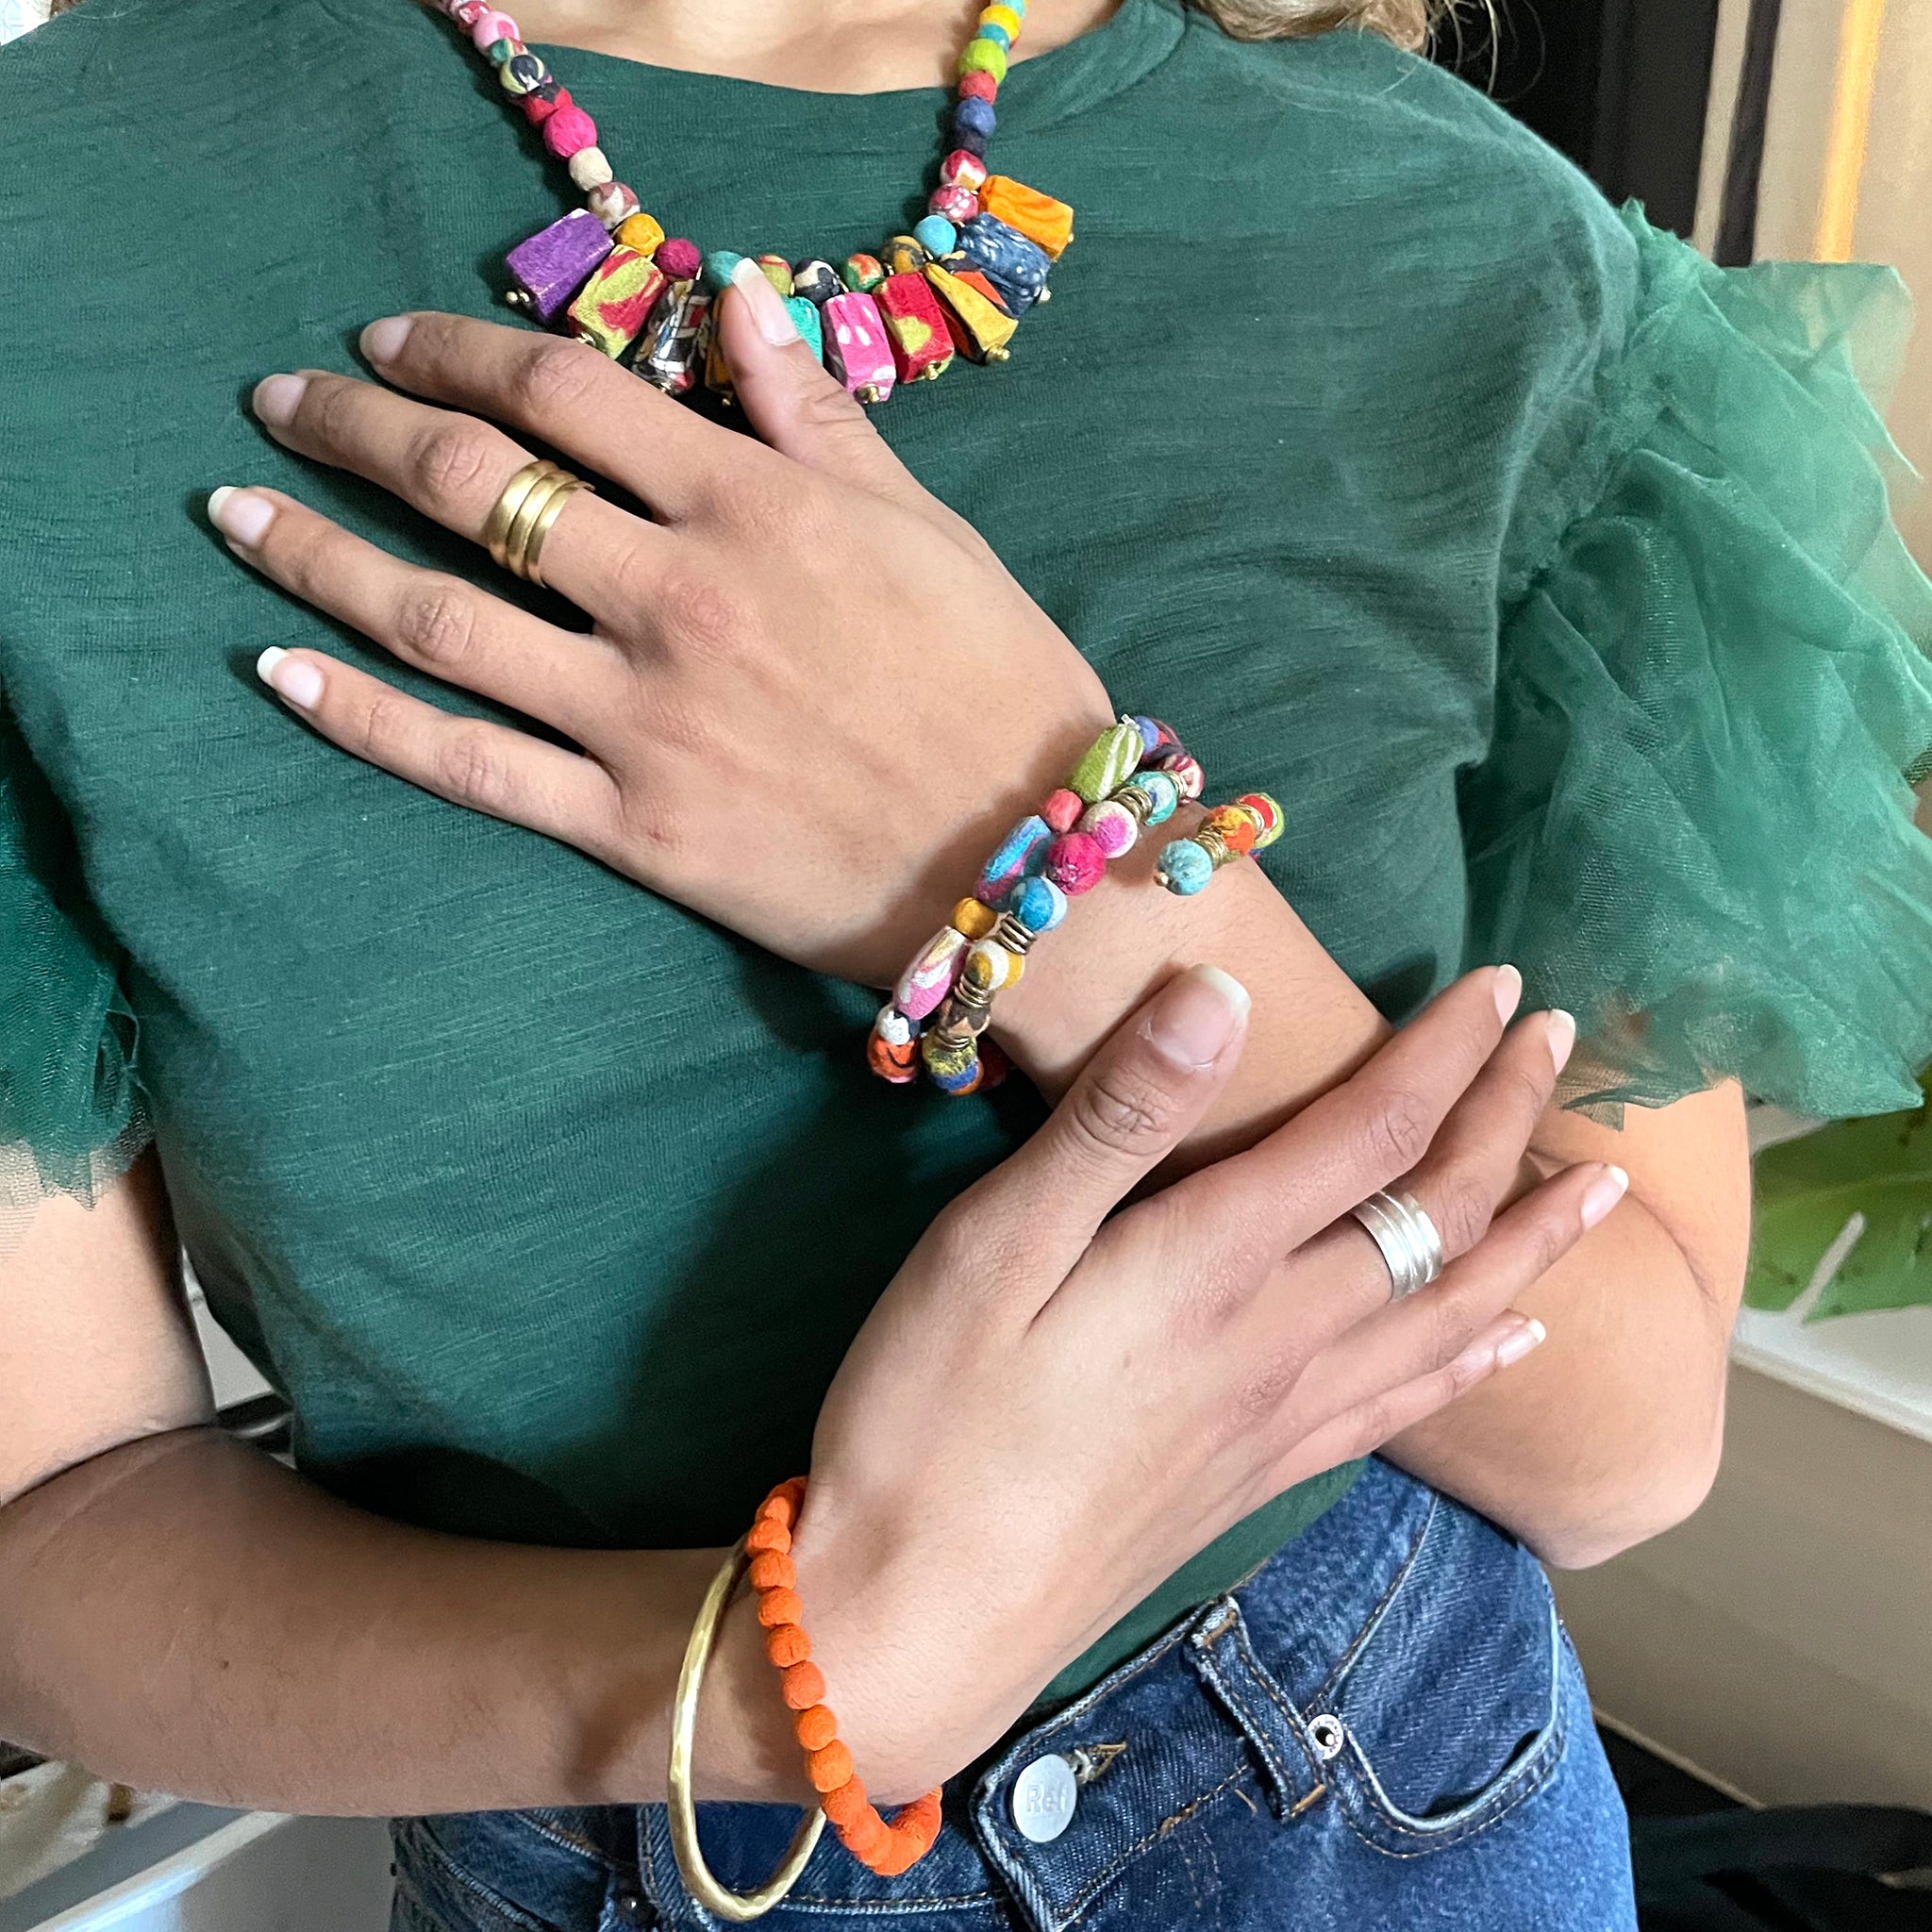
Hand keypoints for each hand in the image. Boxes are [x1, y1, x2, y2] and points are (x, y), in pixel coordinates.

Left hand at [212, 273, 1112, 984]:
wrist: (1028, 866)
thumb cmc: (998, 689)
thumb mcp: (926, 528)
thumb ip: (816, 417)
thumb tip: (737, 299)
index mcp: (754, 505)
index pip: (563, 394)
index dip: (455, 352)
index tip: (388, 342)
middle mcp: (677, 594)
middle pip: (470, 485)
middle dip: (352, 429)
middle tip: (277, 406)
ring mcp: (643, 716)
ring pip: (438, 618)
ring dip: (317, 556)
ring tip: (235, 516)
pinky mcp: (631, 826)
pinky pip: (469, 765)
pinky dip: (365, 719)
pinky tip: (280, 677)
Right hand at [712, 962, 1623, 1801]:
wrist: (918, 1624)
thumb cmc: (929, 1418)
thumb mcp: (990, 1247)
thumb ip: (1114, 1119)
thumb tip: (1225, 988)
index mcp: (1214, 1264)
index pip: (1373, 1134)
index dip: (1446, 1051)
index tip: (1500, 982)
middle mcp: (1280, 1338)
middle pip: (1437, 1217)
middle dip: (1506, 1117)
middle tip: (1558, 1038)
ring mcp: (1282, 1419)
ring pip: (1453, 1313)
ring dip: (1533, 1239)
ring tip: (1600, 1189)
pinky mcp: (1263, 1478)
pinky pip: (1410, 1404)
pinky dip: (1478, 1358)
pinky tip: (1513, 1344)